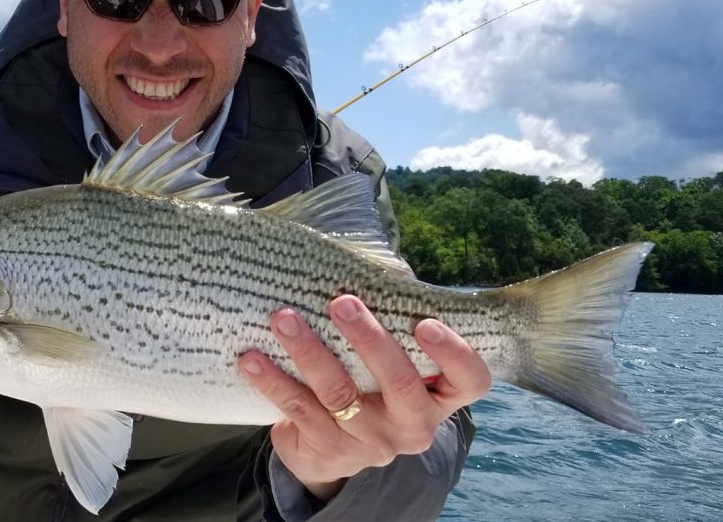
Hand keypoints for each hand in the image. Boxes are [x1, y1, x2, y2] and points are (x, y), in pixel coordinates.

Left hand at [238, 294, 490, 500]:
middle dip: (370, 339)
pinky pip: (298, 411)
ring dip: (309, 352)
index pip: (470, 380)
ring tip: (283, 318)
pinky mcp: (330, 452)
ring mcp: (372, 443)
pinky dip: (273, 380)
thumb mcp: (386, 354)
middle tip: (341, 302)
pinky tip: (252, 358)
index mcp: (438, 396)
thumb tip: (388, 271)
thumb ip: (393, 313)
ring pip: (340, 394)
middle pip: (401, 385)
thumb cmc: (366, 378)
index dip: (454, 353)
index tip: (425, 323)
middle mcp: (413, 424)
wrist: (327, 446)